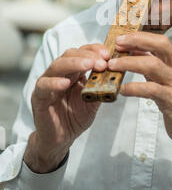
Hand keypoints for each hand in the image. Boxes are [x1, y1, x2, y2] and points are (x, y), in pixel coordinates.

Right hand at [24, 44, 109, 172]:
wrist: (61, 139)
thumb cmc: (75, 117)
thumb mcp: (93, 101)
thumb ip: (101, 88)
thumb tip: (115, 76)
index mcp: (74, 72)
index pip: (82, 53)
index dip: (95, 50)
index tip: (108, 54)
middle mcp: (60, 74)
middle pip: (70, 55)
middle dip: (87, 55)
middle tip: (102, 61)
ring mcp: (48, 84)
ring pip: (57, 66)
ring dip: (74, 63)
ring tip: (88, 65)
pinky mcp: (38, 97)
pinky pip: (43, 86)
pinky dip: (53, 82)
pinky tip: (65, 83)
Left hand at [108, 32, 171, 158]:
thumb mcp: (167, 78)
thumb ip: (153, 63)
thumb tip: (133, 49)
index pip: (160, 41)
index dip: (140, 37)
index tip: (121, 38)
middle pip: (161, 45)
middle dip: (137, 41)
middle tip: (118, 44)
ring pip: (153, 64)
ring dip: (129, 62)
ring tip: (113, 65)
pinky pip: (151, 89)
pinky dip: (134, 87)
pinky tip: (123, 89)